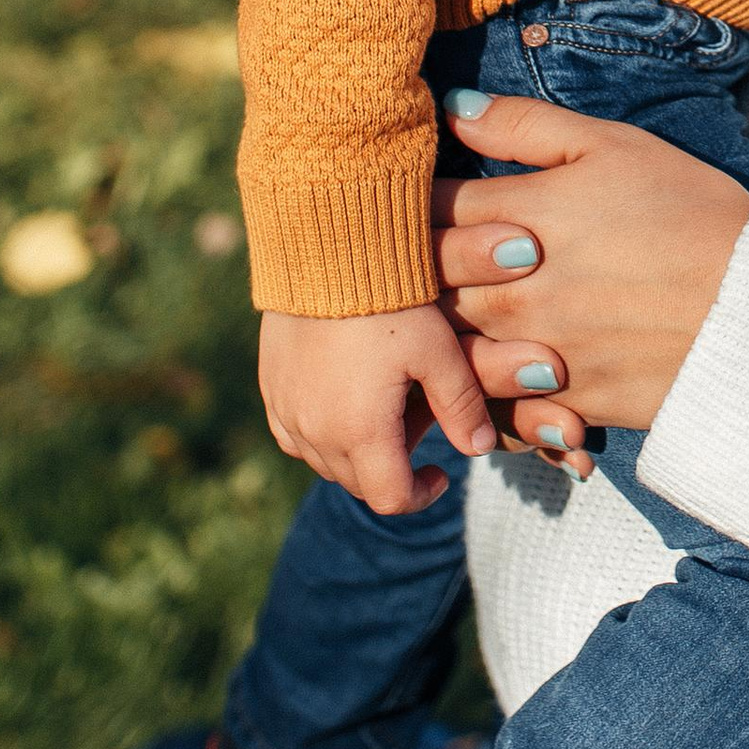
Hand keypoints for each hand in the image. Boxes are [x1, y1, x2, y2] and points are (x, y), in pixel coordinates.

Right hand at [256, 302, 498, 515]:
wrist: (325, 250)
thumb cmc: (391, 301)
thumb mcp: (439, 352)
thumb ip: (462, 406)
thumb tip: (478, 449)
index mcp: (361, 432)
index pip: (391, 498)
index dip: (422, 496)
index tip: (443, 474)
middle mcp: (316, 432)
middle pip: (358, 484)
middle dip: (392, 474)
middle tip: (419, 436)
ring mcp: (286, 411)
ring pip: (324, 462)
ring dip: (357, 457)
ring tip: (385, 419)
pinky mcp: (270, 388)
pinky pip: (294, 435)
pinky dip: (321, 435)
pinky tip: (343, 406)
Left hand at [432, 90, 748, 474]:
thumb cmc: (692, 212)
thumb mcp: (615, 147)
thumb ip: (526, 126)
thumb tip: (454, 107)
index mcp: (518, 217)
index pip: (425, 208)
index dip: (407, 203)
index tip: (405, 202)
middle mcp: (511, 290)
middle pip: (420, 285)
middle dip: (407, 275)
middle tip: (403, 268)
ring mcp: (532, 352)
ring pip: (445, 352)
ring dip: (436, 341)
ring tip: (436, 330)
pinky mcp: (559, 403)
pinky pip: (493, 409)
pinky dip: (483, 399)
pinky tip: (491, 382)